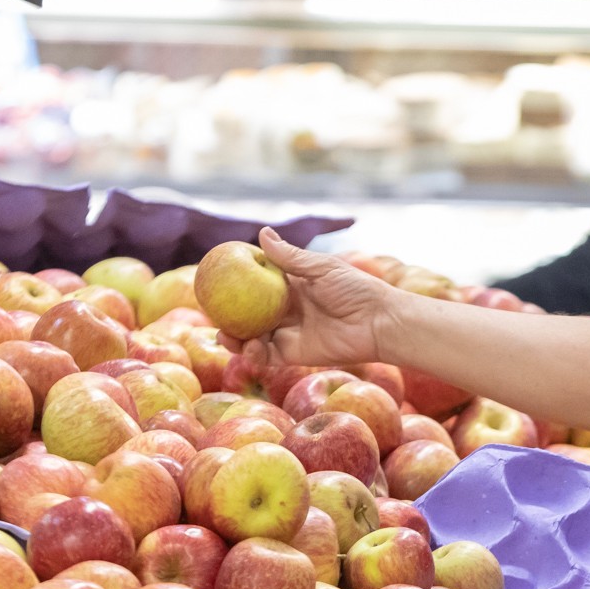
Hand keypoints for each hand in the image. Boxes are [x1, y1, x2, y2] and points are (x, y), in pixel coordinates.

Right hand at [229, 228, 400, 370]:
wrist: (378, 322)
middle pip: (249, 313)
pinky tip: (249, 346)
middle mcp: (286, 310)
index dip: (236, 282)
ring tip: (223, 336)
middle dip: (228, 315)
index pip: (257, 283)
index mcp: (291, 286)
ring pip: (253, 336)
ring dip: (236, 338)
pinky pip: (267, 355)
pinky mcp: (294, 354)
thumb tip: (261, 233)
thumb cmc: (356, 289)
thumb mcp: (321, 268)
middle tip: (210, 312)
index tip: (214, 277)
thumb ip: (290, 257)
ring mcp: (288, 332)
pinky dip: (254, 353)